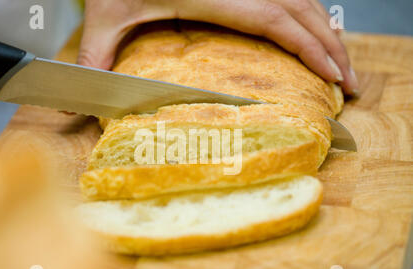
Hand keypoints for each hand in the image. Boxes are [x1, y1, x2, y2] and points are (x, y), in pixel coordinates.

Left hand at [79, 0, 358, 95]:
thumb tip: (71, 102)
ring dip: (329, 32)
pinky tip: (317, 32)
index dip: (313, 49)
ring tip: (343, 63)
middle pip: (306, 12)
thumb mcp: (106, 12)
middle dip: (334, 49)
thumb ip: (96, 54)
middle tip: (351, 83)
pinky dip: (312, 14)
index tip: (334, 75)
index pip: (280, 22)